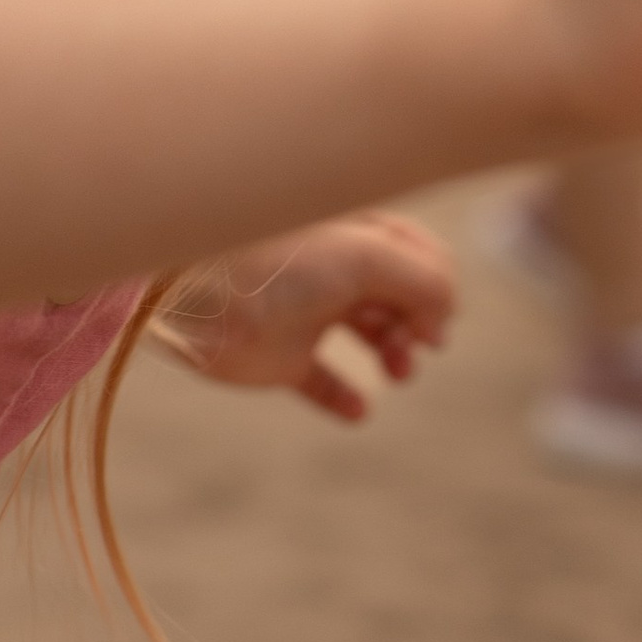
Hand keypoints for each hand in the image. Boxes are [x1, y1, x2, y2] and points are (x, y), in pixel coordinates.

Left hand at [156, 213, 455, 420]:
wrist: (198, 295)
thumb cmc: (282, 261)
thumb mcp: (366, 255)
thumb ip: (423, 280)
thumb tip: (442, 322)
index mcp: (353, 230)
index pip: (417, 254)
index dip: (436, 287)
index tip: (434, 320)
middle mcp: (333, 268)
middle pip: (400, 296)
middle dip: (418, 322)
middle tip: (412, 347)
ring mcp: (307, 312)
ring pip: (371, 334)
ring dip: (395, 354)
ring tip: (397, 373)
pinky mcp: (281, 356)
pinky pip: (323, 381)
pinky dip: (345, 397)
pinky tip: (359, 410)